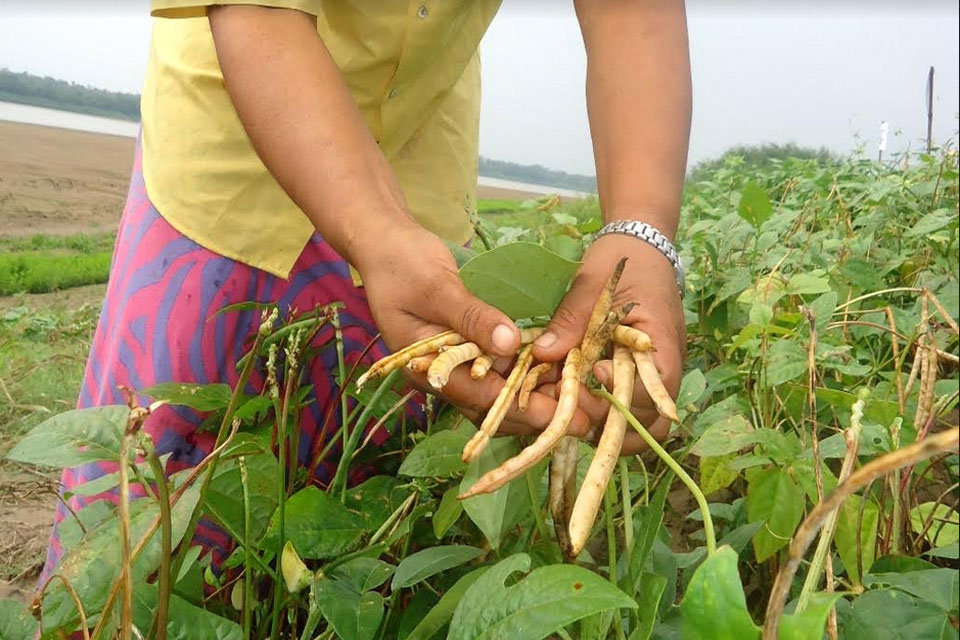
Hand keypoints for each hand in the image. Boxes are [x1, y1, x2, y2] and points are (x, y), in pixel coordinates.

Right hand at [356, 224, 594, 436]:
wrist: (386, 244)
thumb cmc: (402, 263)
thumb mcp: (437, 287)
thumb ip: (471, 316)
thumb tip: (511, 343)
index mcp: (428, 369)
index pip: (480, 399)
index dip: (523, 410)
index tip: (562, 417)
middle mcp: (444, 374)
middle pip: (495, 407)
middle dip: (539, 414)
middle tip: (586, 417)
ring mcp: (458, 362)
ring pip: (503, 392)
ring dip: (540, 397)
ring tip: (583, 400)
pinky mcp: (471, 347)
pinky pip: (504, 370)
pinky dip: (531, 374)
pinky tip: (562, 372)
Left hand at [532, 233, 685, 453]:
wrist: (642, 246)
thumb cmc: (622, 263)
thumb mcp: (591, 285)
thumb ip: (571, 321)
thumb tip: (544, 354)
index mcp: (661, 344)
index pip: (652, 390)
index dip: (620, 392)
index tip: (592, 371)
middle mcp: (666, 369)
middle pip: (651, 423)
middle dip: (611, 425)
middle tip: (574, 407)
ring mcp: (656, 377)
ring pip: (644, 426)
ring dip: (609, 428)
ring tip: (573, 412)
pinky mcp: (641, 378)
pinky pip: (632, 410)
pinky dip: (608, 416)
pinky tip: (578, 404)